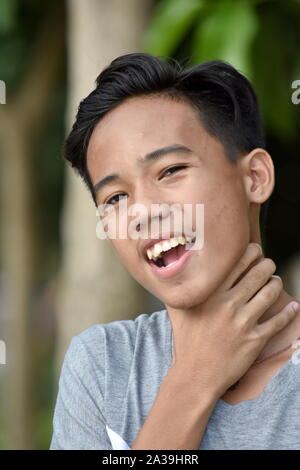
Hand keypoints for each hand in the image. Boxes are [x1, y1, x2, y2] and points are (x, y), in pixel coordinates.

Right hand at [171, 242, 298, 397]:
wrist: (195, 375)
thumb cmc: (185, 340)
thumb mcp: (177, 309)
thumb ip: (179, 287)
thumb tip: (177, 268)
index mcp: (210, 294)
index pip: (236, 263)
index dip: (250, 252)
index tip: (255, 250)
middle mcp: (228, 304)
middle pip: (257, 274)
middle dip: (267, 265)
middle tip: (268, 264)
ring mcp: (242, 322)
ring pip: (269, 293)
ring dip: (276, 283)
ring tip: (276, 281)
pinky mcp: (255, 340)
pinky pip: (278, 321)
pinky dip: (288, 311)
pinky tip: (292, 306)